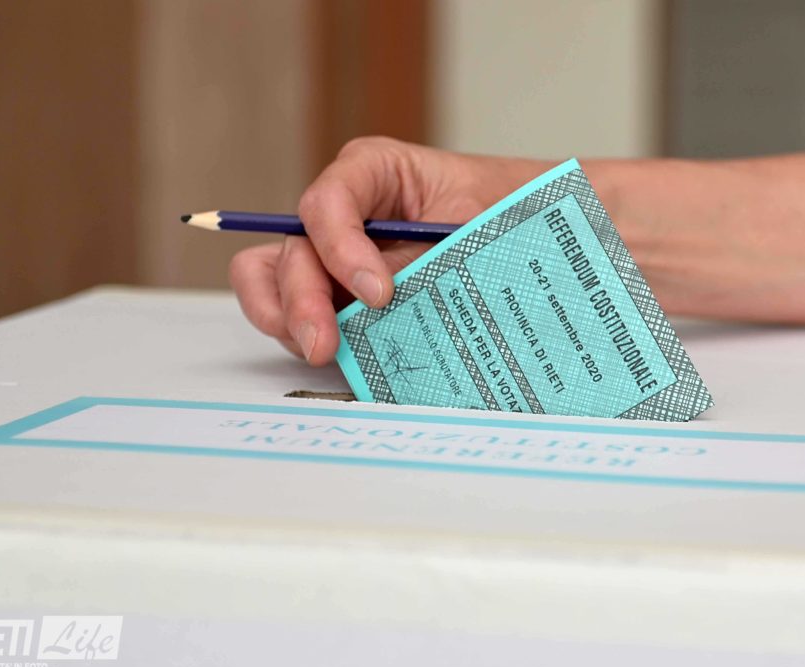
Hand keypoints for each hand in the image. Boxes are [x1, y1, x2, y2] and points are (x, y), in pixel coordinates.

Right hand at [229, 137, 549, 364]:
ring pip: (273, 281)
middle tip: (324, 347)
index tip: (379, 295)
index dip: (341, 249)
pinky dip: (300, 334)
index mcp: (372, 171)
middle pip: (294, 250)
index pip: (329, 203)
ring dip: (287, 319)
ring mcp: (330, 255)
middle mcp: (341, 212)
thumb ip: (421, 259)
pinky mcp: (334, 294)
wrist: (530, 228)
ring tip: (321, 353)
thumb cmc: (503, 209)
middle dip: (303, 300)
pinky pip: (291, 311)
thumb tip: (383, 303)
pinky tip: (333, 356)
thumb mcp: (471, 226)